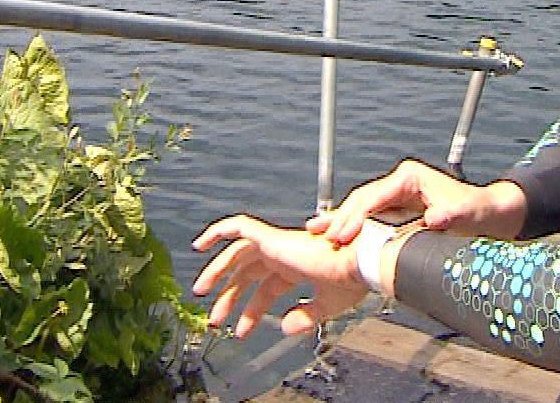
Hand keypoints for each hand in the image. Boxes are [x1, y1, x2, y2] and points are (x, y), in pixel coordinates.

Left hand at [192, 215, 366, 337]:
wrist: (358, 262)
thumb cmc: (352, 279)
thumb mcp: (325, 306)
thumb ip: (305, 317)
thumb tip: (285, 328)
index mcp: (298, 266)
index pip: (267, 288)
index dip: (253, 312)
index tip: (241, 331)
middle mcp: (286, 252)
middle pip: (248, 273)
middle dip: (230, 296)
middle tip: (215, 318)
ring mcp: (279, 243)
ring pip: (238, 254)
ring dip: (217, 272)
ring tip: (200, 292)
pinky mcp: (273, 238)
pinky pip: (240, 227)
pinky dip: (219, 231)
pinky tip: (200, 244)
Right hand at [307, 158, 527, 245]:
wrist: (486, 215)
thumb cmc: (476, 212)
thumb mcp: (465, 213)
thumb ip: (450, 216)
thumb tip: (435, 220)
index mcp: (410, 178)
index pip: (376, 195)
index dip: (357, 215)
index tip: (343, 233)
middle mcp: (399, 183)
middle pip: (363, 199)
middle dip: (343, 218)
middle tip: (325, 238)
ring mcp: (395, 195)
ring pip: (361, 207)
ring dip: (340, 221)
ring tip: (316, 233)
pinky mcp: (395, 209)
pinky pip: (367, 216)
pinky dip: (350, 225)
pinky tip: (331, 233)